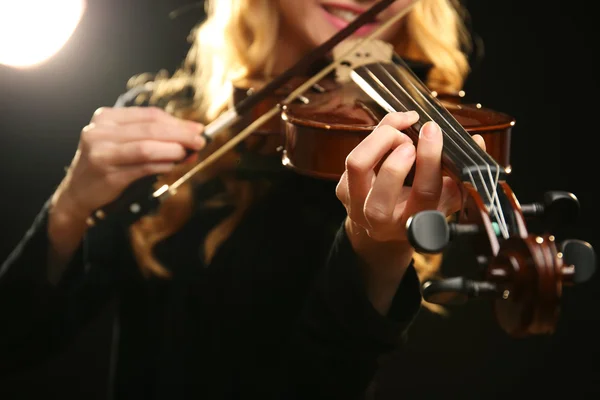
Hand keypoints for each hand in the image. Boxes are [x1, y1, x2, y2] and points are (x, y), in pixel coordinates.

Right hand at [52, 106, 205, 219]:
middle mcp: (100, 132)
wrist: (77, 192)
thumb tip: (191, 139)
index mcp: (106, 118)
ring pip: (147, 147)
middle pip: (151, 129)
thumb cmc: (107, 165)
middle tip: (200, 141)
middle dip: (181, 135)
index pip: (149, 115)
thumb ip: (153, 139)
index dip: (177, 121)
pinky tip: (173, 165)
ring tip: (189, 154)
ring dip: (174, 150)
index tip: (198, 128)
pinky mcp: (108, 174)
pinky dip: (162, 166)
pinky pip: (143, 168)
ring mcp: (102, 153)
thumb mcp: (123, 144)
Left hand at [335, 111, 485, 312]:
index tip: (433, 130)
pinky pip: (354, 155)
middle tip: (411, 138)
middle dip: (398, 149)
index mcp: (414, 222)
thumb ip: (462, 172)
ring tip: (400, 131)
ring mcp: (356, 204)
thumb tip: (476, 142)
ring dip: (380, 138)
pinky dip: (373, 137)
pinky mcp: (342, 189)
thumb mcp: (445, 198)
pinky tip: (391, 135)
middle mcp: (382, 219)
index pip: (424, 190)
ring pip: (358, 163)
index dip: (430, 158)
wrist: (383, 230)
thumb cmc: (420, 208)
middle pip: (384, 182)